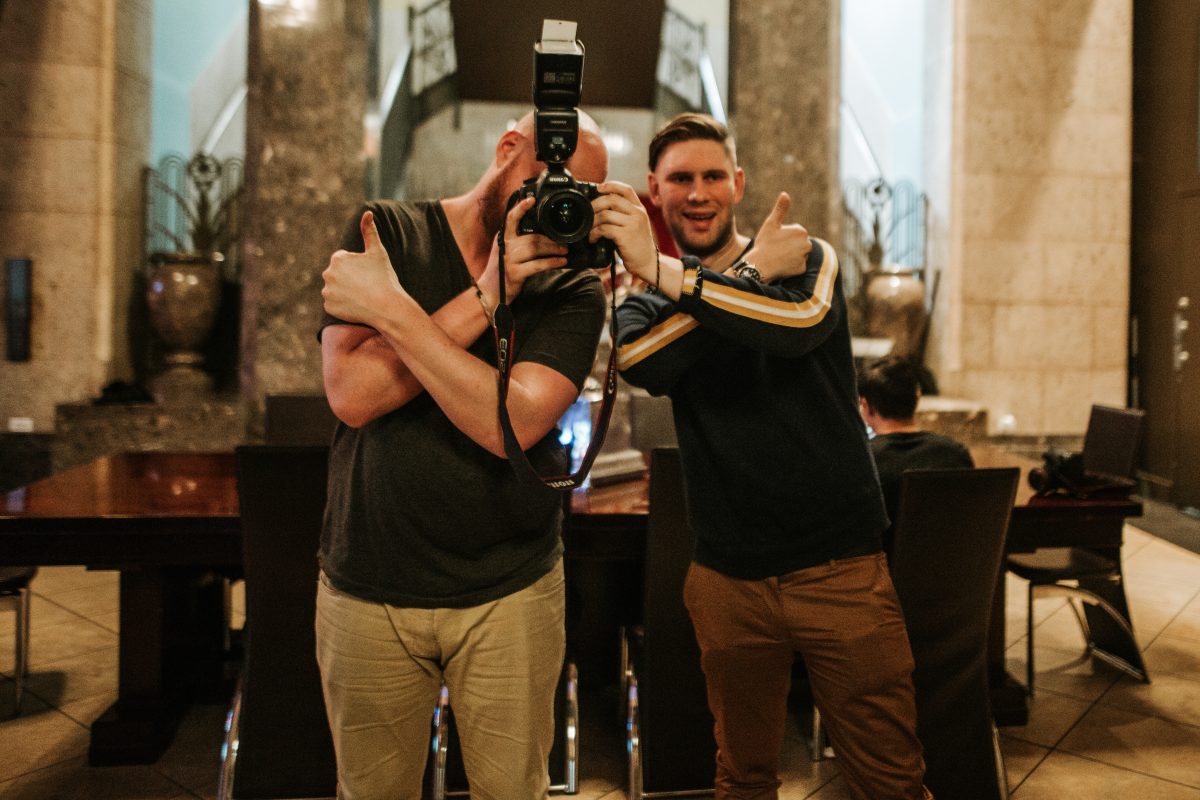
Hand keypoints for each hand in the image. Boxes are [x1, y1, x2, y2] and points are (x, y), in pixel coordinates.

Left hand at [321, 210, 405, 326]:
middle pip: (338, 275)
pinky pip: (334, 304)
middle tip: (366, 286)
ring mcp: (327, 291)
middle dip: (349, 280)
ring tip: (362, 296)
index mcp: (338, 258)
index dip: (358, 268)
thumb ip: (369, 231)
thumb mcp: (378, 252)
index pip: (344, 262)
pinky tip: (356, 306)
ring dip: (345, 292)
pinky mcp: (329, 306)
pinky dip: (342, 305)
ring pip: (335, 289)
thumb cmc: (384, 277)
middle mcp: (328, 273)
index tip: (368, 275)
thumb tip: (368, 212)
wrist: (387, 307)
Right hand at [476, 195, 568, 304]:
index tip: (532, 199)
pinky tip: (560, 262)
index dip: (521, 208)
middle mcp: (505, 246)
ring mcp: (509, 259)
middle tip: (564, 244)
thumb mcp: (506, 251)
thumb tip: (541, 233)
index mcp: (503, 238)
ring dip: (553, 250)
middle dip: (550, 240)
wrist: (491, 291)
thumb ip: (517, 240)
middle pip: (532, 237)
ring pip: (535, 248)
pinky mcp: (515, 273)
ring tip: (564, 252)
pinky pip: (537, 265)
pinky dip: (551, 263)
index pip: (511, 219)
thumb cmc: (503, 270)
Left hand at [590, 182, 657, 283]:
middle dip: (595, 205)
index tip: (598, 188)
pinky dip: (594, 233)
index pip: (626, 189)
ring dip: (592, 222)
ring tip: (589, 230)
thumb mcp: (634, 224)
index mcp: (639, 208)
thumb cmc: (636, 244)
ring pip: (605, 214)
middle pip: (611, 199)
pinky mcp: (626, 235)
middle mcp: (638, 213)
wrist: (647, 262)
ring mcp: (633, 224)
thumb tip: (600, 205)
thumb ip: (623, 213)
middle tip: (587, 214)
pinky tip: (593, 239)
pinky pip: (604, 229)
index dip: (611, 185)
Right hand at [745, 192, 812, 281]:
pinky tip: (781, 266)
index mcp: (801, 231)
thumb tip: (785, 193)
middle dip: (789, 246)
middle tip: (775, 249)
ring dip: (790, 256)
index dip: (783, 236)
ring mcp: (805, 257)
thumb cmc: (764, 243)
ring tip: (777, 257)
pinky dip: (790, 267)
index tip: (775, 240)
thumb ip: (780, 209)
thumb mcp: (771, 224)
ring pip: (798, 255)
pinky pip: (797, 266)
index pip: (794, 233)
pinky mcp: (802, 269)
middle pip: (798, 244)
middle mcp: (807, 244)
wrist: (759, 266)